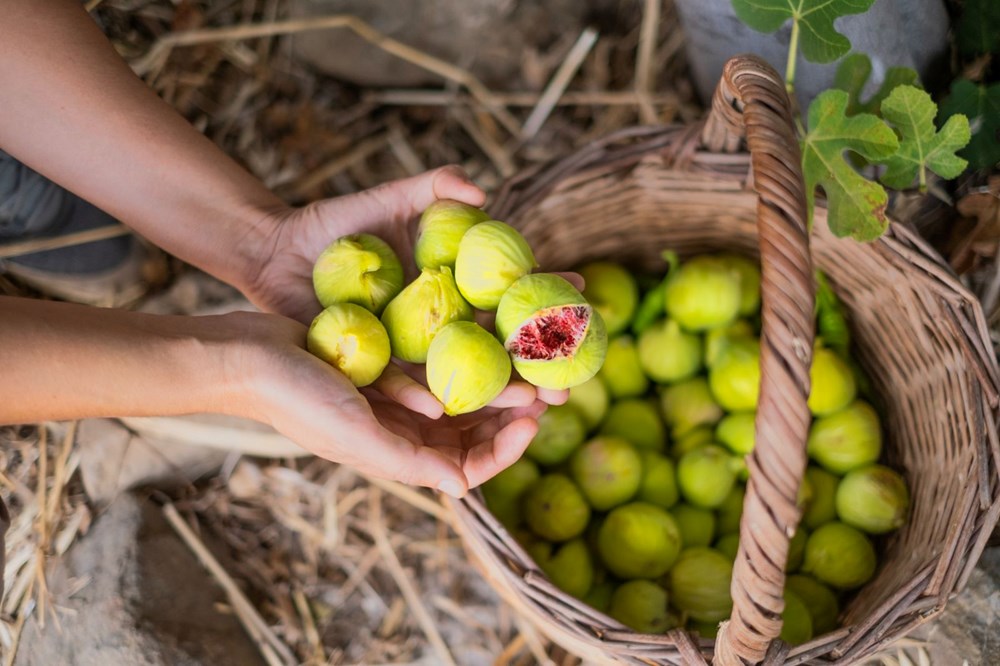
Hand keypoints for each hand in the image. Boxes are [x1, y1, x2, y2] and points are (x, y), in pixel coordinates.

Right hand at [239, 312, 549, 496]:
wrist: (249, 355)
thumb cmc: (297, 398)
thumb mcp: (355, 433)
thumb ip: (408, 463)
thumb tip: (464, 489)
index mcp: (399, 457)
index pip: (469, 466)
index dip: (507, 448)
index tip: (535, 418)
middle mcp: (403, 432)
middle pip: (474, 429)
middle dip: (513, 411)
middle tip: (548, 382)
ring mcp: (397, 398)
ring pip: (464, 392)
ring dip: (497, 378)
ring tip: (528, 355)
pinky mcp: (390, 362)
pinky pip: (440, 361)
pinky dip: (467, 351)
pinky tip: (489, 327)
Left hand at [244, 165, 573, 420]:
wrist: (274, 253)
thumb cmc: (332, 226)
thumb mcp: (385, 199)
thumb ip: (432, 188)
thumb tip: (482, 190)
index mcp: (449, 287)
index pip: (509, 295)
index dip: (548, 296)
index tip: (585, 297)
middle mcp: (436, 323)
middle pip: (496, 347)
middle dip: (536, 365)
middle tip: (569, 380)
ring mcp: (407, 349)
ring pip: (458, 375)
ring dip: (494, 393)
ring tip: (530, 404)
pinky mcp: (371, 367)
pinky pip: (396, 384)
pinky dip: (418, 394)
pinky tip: (442, 408)